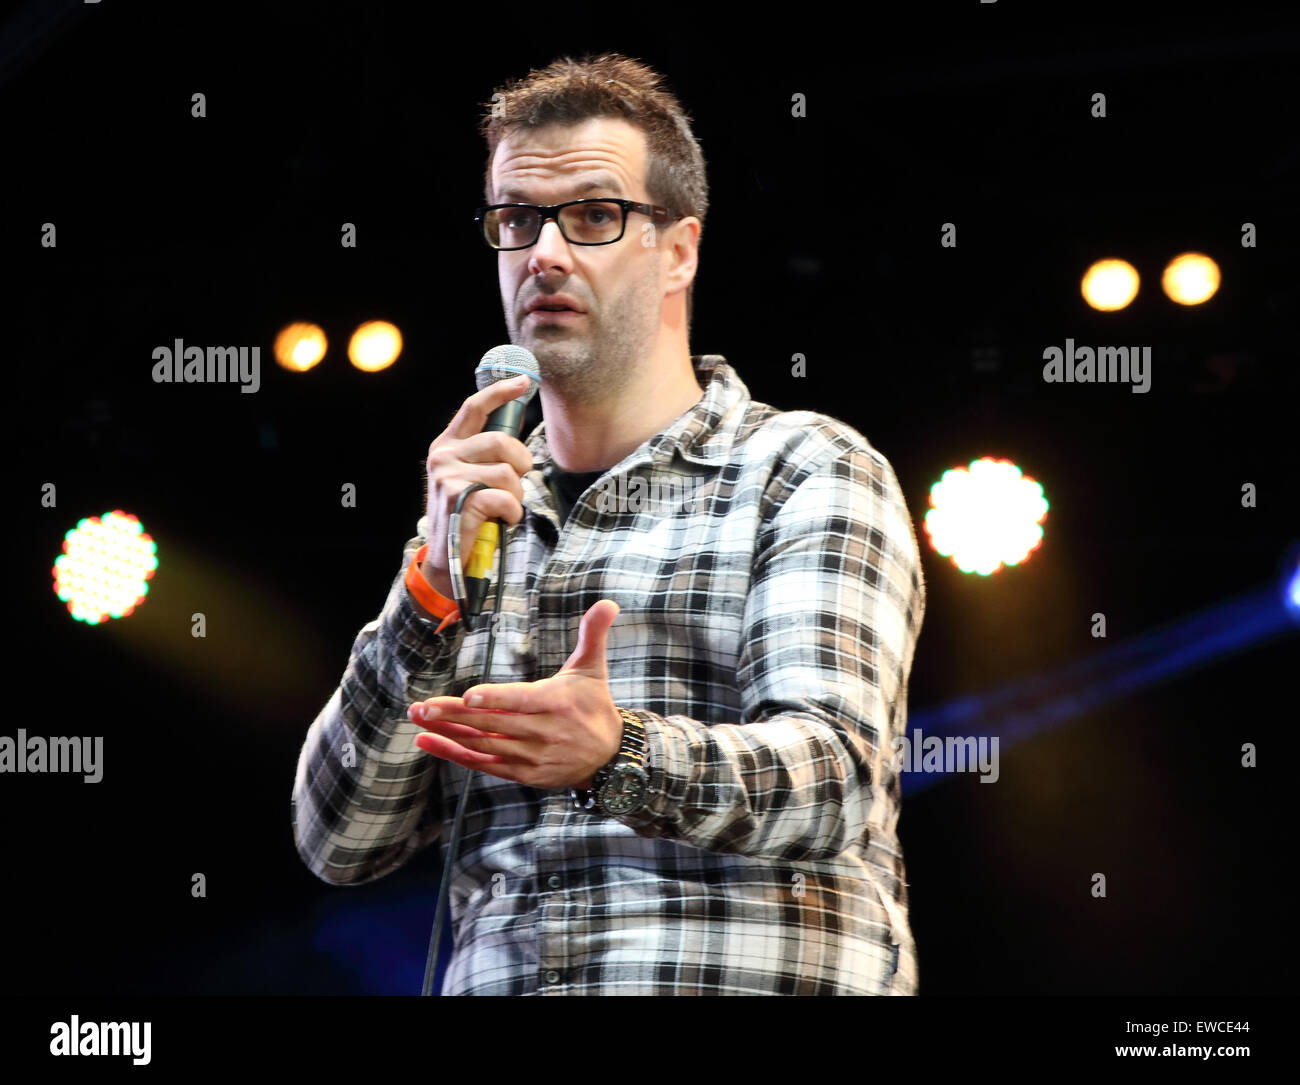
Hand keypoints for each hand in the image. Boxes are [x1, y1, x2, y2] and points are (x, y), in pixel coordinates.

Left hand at [409, 600, 623, 790]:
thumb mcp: (594, 669)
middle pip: (493, 723)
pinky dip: (455, 754)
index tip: (469, 695)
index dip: (495, 698)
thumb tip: (607, 603)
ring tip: (419, 719)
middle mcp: (543, 732)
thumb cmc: (594, 705)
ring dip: (449, 734)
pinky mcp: (524, 774)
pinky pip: (484, 765)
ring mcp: (532, 756)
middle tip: (422, 706)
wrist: (609, 758)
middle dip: (455, 715)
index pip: (522, 700)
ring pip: (484, 745)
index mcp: (557, 703)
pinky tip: (430, 742)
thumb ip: (593, 634)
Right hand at [421, 375, 535, 597]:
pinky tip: (502, 520)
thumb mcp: (469, 477)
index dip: (499, 392)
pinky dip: (513, 512)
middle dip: (521, 464)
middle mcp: (443, 457)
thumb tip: (515, 435)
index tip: (523, 381)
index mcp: (446, 446)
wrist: (447, 558)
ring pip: (507, 472)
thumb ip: (485, 455)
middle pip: (501, 442)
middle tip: (517, 483)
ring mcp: (448, 478)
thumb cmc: (466, 514)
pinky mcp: (459, 500)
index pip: (473, 408)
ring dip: (517, 494)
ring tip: (504, 507)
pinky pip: (506, 497)